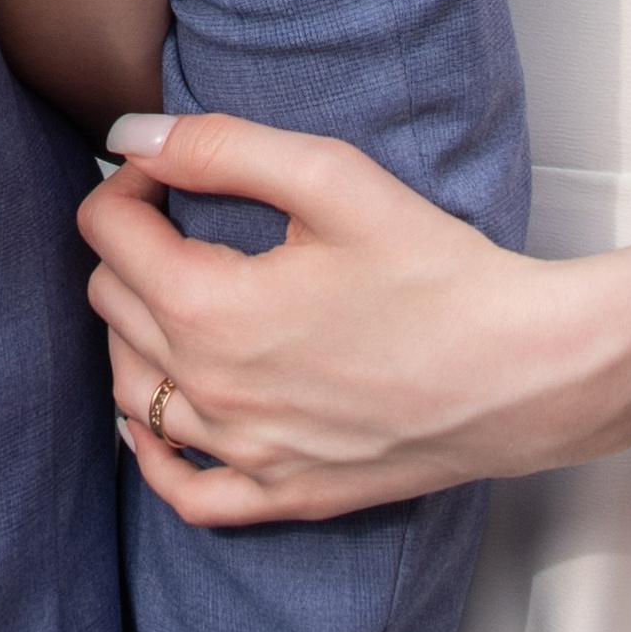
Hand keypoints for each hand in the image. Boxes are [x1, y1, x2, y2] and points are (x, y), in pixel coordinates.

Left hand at [81, 112, 630, 524]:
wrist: (522, 369)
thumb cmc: (436, 270)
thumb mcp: (331, 177)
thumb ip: (220, 147)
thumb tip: (129, 137)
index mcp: (210, 308)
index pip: (108, 233)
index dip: (129, 183)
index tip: (169, 169)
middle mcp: (210, 392)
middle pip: (110, 304)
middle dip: (131, 245)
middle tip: (182, 215)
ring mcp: (244, 455)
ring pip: (130, 392)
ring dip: (134, 331)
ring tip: (178, 290)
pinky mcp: (283, 493)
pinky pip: (182, 491)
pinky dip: (153, 453)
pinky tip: (159, 418)